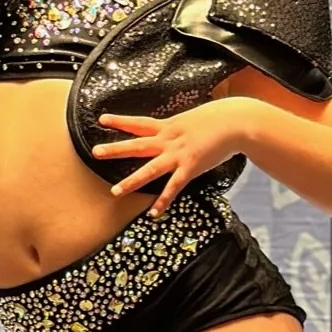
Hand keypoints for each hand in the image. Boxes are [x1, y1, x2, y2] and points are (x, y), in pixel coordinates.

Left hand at [92, 103, 247, 215]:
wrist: (236, 123)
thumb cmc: (219, 118)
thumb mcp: (193, 118)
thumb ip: (181, 127)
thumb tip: (178, 130)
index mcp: (169, 126)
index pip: (139, 123)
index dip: (120, 121)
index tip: (101, 120)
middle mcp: (169, 140)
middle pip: (137, 145)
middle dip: (115, 149)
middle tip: (95, 152)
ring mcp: (178, 155)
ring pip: (150, 169)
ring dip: (132, 181)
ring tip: (115, 191)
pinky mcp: (190, 168)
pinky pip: (173, 187)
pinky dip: (163, 201)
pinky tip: (154, 213)